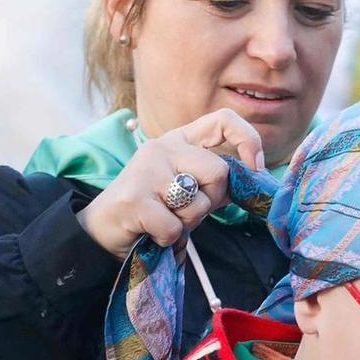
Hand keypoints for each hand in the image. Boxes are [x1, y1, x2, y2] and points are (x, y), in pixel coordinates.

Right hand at [76, 109, 264, 257]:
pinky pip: (175, 228)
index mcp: (179, 140)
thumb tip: (256, 178)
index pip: (223, 120)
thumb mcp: (187, 188)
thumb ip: (215, 182)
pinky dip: (168, 240)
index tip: (254, 168)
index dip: (248, 140)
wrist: (103, 229)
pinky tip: (150, 232)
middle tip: (186, 211)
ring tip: (165, 220)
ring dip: (188, 223)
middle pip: (218, 172)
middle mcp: (162, 147)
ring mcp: (146, 171)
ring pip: (199, 203)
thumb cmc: (153, 209)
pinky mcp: (134, 199)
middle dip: (211, 201)